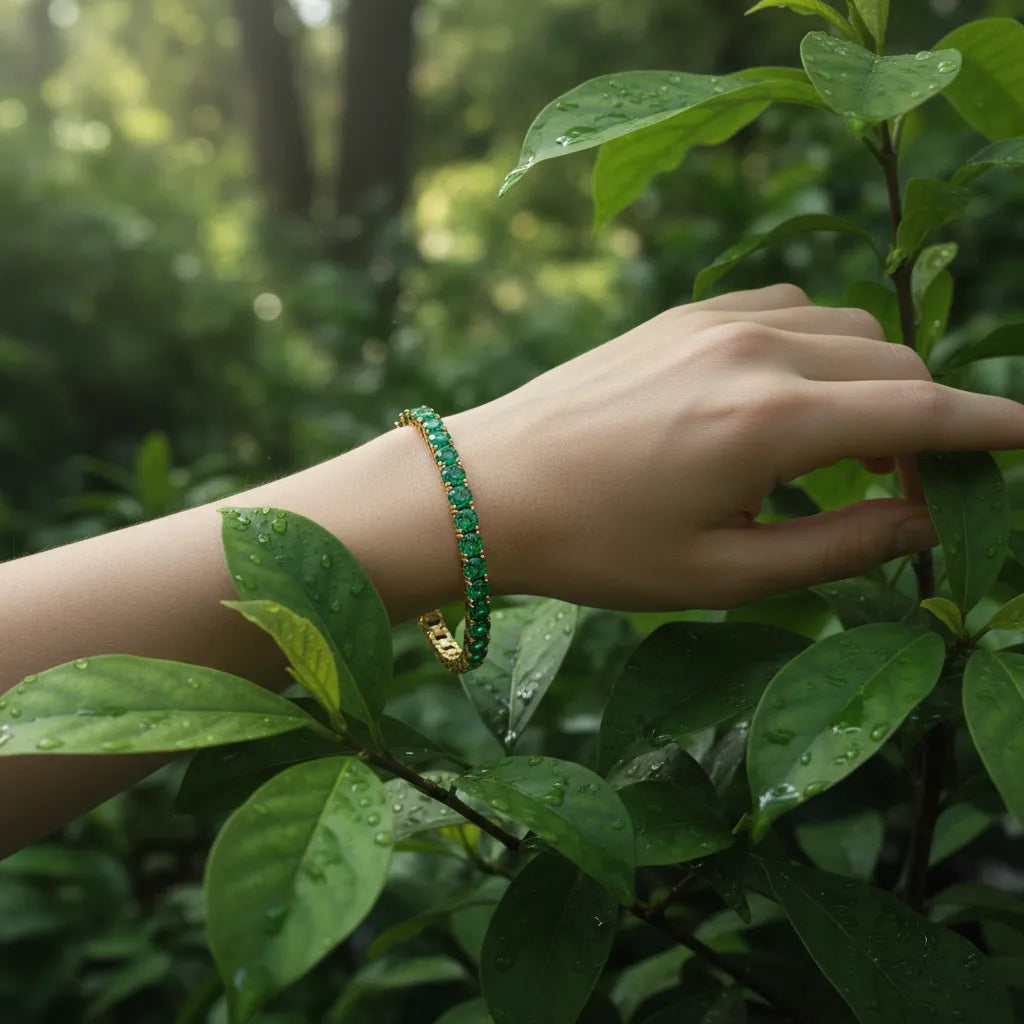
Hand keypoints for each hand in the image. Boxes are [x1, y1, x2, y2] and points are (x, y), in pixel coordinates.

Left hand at [450, 284, 1023, 609]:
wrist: (490, 487)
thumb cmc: (596, 545)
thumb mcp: (723, 573)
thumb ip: (839, 548)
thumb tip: (923, 520)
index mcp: (769, 421)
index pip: (922, 413)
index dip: (993, 429)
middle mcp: (754, 349)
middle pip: (894, 365)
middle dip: (925, 422)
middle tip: (902, 489)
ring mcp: (715, 320)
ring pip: (846, 329)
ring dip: (870, 384)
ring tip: (839, 454)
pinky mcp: (683, 314)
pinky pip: (787, 309)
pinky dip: (816, 350)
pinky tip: (784, 402)